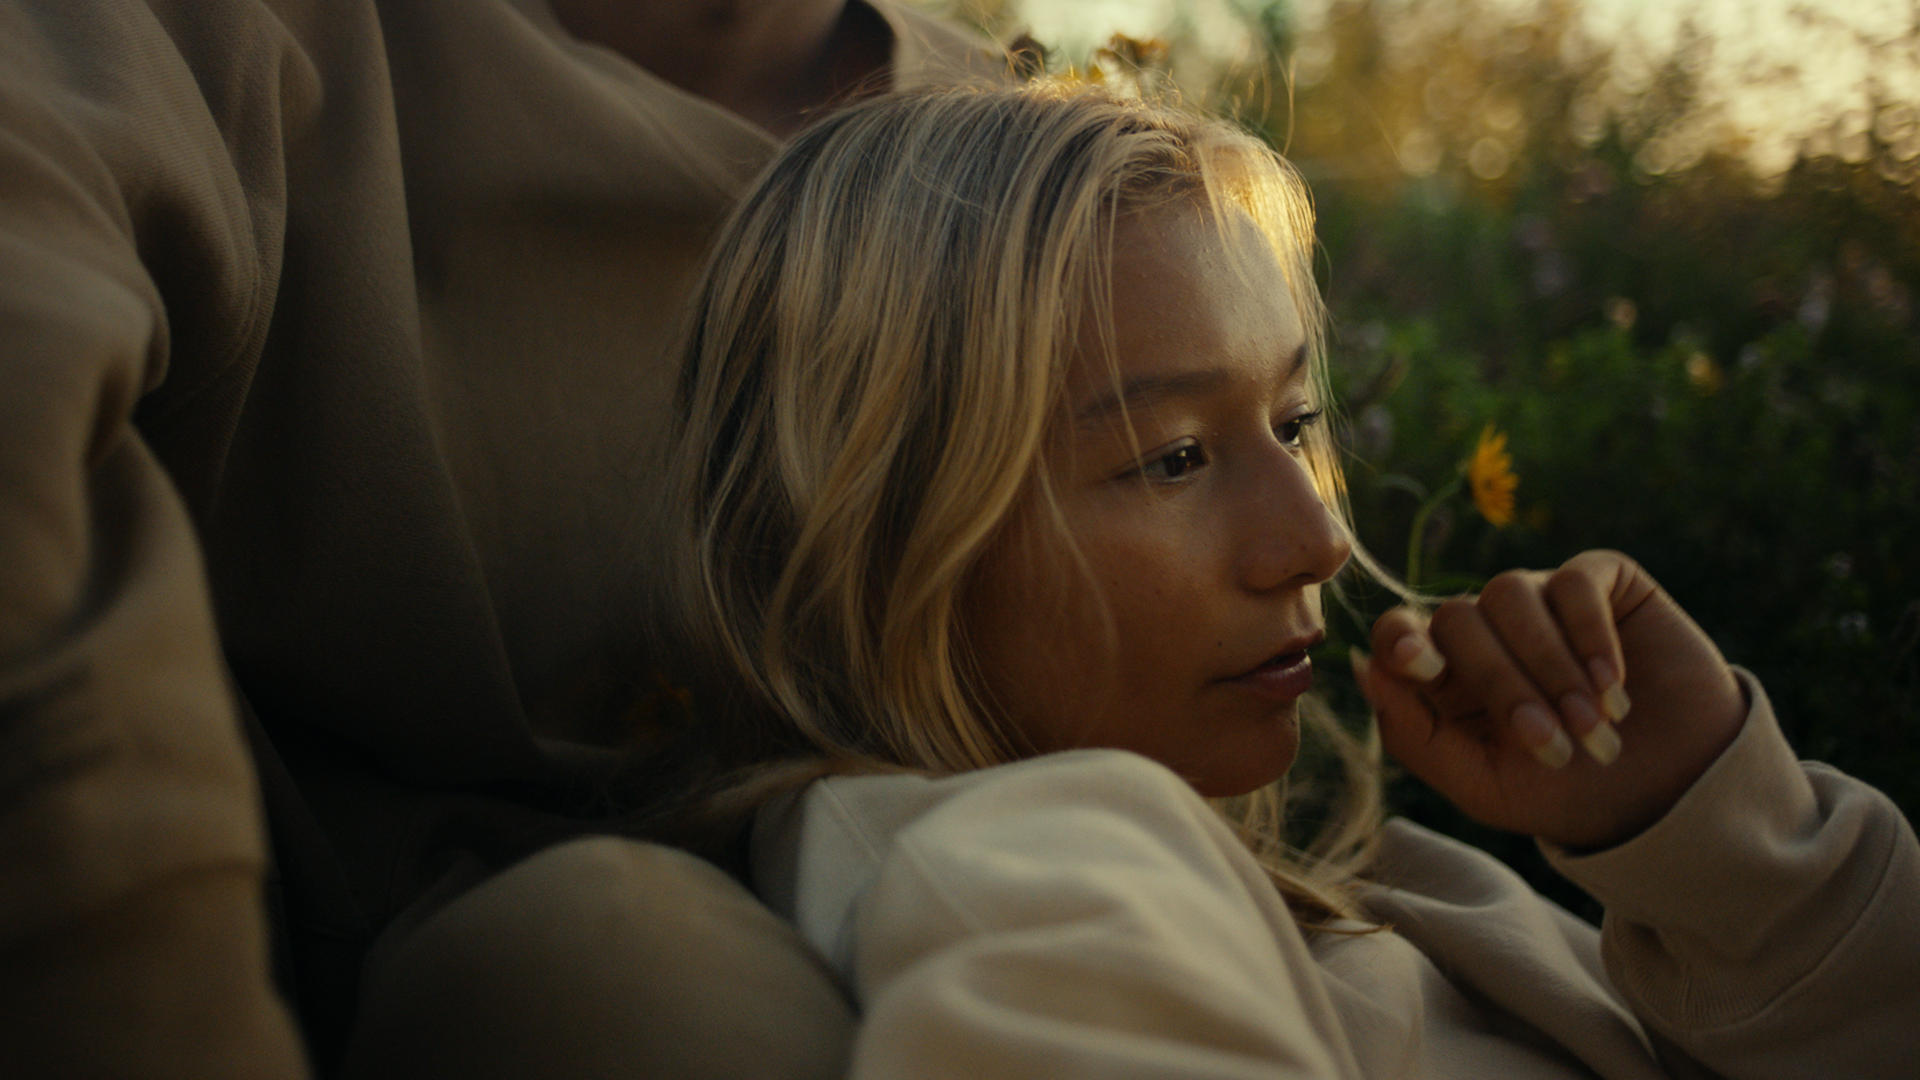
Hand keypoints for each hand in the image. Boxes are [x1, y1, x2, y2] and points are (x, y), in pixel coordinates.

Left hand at [1353, 550, 1746, 849]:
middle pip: (1458, 618)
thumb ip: (1414, 735)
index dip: (1403, 641)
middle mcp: (1486, 629)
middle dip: (1504, 687)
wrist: (1669, 793)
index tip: (1422, 668)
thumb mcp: (1482, 785)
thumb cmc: (1567, 793)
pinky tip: (1614, 687)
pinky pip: (1574, 581)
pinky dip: (1591, 636)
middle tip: (1554, 748)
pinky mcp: (1601, 582)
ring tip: (1594, 728)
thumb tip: (1363, 668)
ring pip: (1511, 594)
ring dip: (1550, 668)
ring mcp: (1541, 600)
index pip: (1400, 633)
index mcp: (1446, 676)